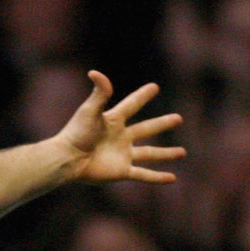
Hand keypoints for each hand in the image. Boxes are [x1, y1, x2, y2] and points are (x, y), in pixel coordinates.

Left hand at [58, 71, 185, 184]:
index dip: (142, 96)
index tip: (154, 87)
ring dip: (165, 153)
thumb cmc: (76, 133)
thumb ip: (99, 92)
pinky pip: (144, 174)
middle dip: (162, 124)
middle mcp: (120, 137)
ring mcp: (122, 155)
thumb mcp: (89, 110)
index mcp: (113, 121)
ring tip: (182, 152)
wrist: (67, 159)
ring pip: (150, 153)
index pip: (132, 105)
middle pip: (146, 129)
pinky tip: (172, 178)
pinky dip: (158, 177)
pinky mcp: (121, 171)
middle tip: (178, 118)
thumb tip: (95, 72)